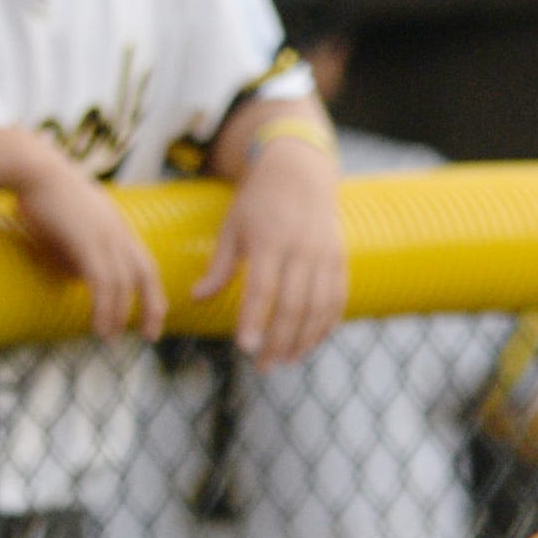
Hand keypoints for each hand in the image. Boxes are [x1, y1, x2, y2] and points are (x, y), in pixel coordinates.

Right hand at [11, 145, 165, 340]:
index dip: (150, 289)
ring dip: (119, 315)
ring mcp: (105, 235)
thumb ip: (75, 253)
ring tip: (111, 338)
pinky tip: (100, 328)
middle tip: (152, 335)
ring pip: (124, 284)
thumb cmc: (40, 195)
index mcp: (117, 226)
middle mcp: (118, 231)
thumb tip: (77, 279)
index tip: (152, 313)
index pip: (144, 263)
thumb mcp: (65, 228)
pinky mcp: (88, 241)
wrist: (29, 168)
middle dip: (153, 307)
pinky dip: (105, 309)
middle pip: (146, 274)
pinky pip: (103, 284)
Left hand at [194, 132, 344, 366]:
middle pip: (293, 306)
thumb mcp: (232, 228)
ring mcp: (325, 255)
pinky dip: (326, 324)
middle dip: (279, 341)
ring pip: (319, 308)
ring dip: (304, 340)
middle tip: (264, 366)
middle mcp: (301, 249)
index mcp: (270, 240)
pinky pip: (338, 299)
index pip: (263, 290)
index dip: (254, 321)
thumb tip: (198, 299)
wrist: (301, 171)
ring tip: (287, 360)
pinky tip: (312, 342)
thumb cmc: (258, 201)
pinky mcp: (340, 259)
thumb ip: (219, 267)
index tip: (245, 348)